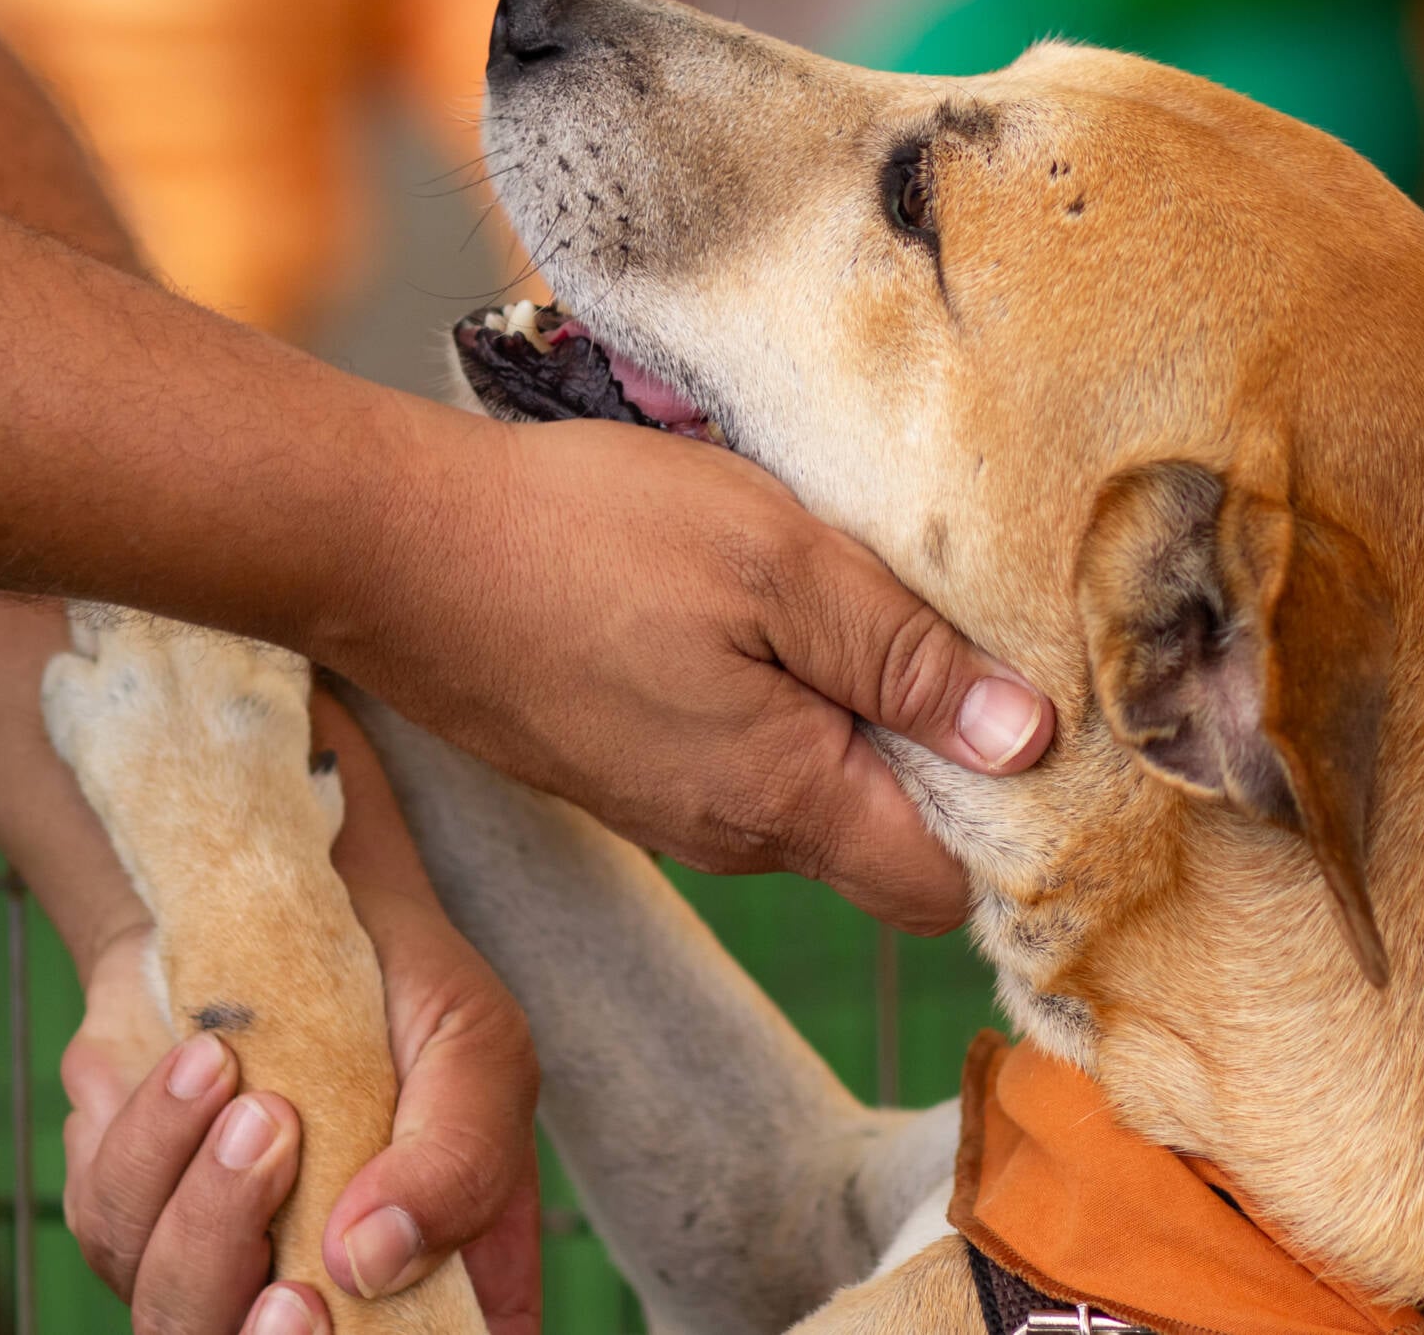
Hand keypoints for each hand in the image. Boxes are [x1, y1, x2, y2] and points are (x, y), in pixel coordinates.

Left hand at [60, 701, 540, 1333]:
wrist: (288, 902)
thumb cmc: (412, 989)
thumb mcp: (476, 1046)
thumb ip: (459, 1158)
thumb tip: (368, 1262)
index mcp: (443, 1282)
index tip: (328, 1307)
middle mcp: (325, 1298)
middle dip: (253, 1316)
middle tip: (280, 1174)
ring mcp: (217, 1267)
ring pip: (173, 1312)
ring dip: (201, 1198)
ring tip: (240, 1080)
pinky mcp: (130, 1216)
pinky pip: (109, 1219)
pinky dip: (148, 1134)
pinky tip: (201, 1060)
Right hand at [318, 415, 1054, 932]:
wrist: (390, 546)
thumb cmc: (586, 538)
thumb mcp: (781, 563)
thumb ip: (909, 661)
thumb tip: (1029, 743)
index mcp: (786, 803)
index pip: (946, 887)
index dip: (1008, 816)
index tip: (1033, 713)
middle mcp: (733, 837)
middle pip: (890, 842)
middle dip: (940, 757)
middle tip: (952, 628)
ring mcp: (673, 809)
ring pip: (820, 796)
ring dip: (859, 717)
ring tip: (853, 600)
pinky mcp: (630, 769)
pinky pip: (751, 762)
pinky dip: (786, 703)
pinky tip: (768, 612)